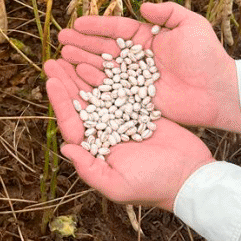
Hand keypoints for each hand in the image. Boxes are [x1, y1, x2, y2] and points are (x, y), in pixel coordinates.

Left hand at [44, 59, 214, 211]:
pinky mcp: (138, 109)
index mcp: (93, 149)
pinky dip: (108, 73)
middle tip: (52, 61)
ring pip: (96, 92)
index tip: (51, 80)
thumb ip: (89, 169)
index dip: (59, 102)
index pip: (71, 123)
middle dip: (65, 82)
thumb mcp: (117, 185)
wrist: (190, 177)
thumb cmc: (153, 186)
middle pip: (79, 103)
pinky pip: (119, 88)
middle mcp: (103, 133)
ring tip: (69, 54)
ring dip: (81, 74)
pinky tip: (98, 59)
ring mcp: (120, 119)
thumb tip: (65, 148)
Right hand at [57, 2, 240, 133]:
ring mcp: (135, 79)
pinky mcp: (136, 98)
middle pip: (104, 48)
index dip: (96, 26)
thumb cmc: (207, 57)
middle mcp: (138, 58)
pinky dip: (93, 83)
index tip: (76, 23)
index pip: (116, 29)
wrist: (218, 91)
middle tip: (61, 40)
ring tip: (62, 56)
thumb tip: (143, 5)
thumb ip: (167, 13)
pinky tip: (77, 76)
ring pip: (103, 68)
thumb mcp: (191, 25)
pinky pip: (111, 89)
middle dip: (82, 43)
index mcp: (148, 38)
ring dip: (82, 61)